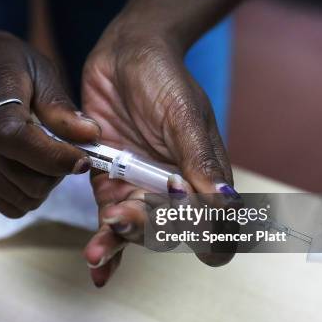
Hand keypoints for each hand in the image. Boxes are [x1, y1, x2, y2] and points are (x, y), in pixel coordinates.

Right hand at [0, 28, 100, 216]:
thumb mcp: (36, 67)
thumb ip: (60, 104)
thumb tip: (91, 136)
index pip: (17, 141)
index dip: (54, 157)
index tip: (82, 159)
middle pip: (26, 181)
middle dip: (57, 173)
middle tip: (64, 152)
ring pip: (19, 199)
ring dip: (42, 186)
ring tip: (44, 158)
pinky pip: (3, 204)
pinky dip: (24, 194)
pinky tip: (26, 168)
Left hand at [81, 23, 236, 286]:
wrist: (126, 56)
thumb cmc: (165, 79)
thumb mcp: (185, 115)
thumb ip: (200, 161)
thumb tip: (225, 205)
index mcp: (204, 177)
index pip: (215, 225)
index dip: (208, 238)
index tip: (191, 233)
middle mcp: (173, 190)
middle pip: (168, 232)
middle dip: (146, 232)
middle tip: (123, 216)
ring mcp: (139, 189)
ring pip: (134, 231)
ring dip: (118, 243)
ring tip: (97, 250)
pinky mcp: (109, 184)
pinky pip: (107, 221)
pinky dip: (105, 246)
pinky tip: (96, 265)